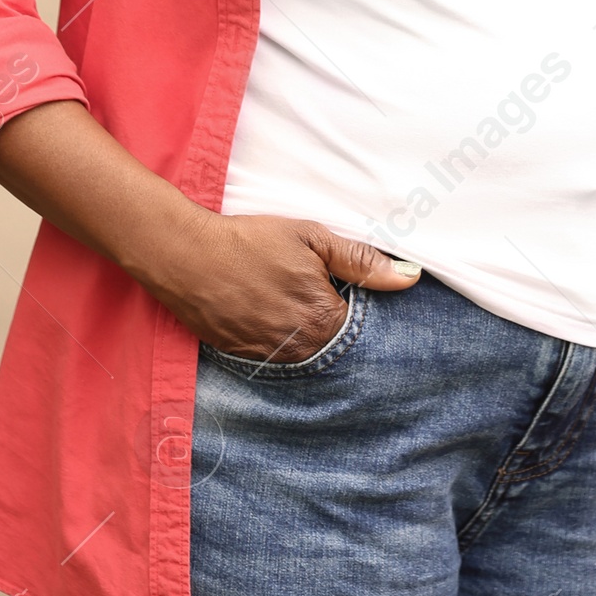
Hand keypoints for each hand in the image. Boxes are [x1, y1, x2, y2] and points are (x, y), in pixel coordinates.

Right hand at [134, 206, 421, 362]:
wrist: (185, 255)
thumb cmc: (250, 241)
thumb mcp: (311, 238)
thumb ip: (362, 262)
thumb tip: (410, 278)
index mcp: (325, 320)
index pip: (360, 320)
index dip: (349, 294)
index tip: (331, 277)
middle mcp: (301, 348)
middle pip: (331, 336)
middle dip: (325, 311)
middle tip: (299, 281)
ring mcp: (270, 357)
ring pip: (302, 345)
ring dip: (298, 324)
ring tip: (277, 291)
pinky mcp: (243, 357)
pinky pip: (273, 350)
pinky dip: (272, 331)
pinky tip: (259, 304)